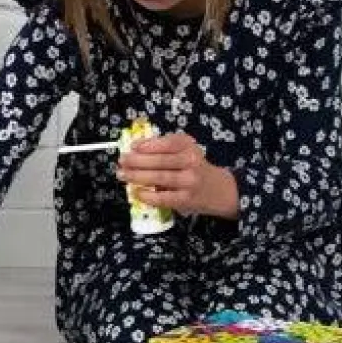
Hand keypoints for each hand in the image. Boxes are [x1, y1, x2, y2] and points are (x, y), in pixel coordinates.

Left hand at [116, 131, 238, 219]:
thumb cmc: (194, 166)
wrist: (219, 189)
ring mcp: (190, 181)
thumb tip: (135, 147)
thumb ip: (162, 146)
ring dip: (137, 177)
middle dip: (136, 161)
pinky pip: (163, 197)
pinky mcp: (186, 199)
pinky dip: (147, 195)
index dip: (148, 145)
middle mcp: (191, 162)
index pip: (167, 143)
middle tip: (121, 161)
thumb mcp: (184, 150)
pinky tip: (136, 192)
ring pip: (159, 178)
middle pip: (160, 161)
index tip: (132, 147)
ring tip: (123, 175)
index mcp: (189, 146)